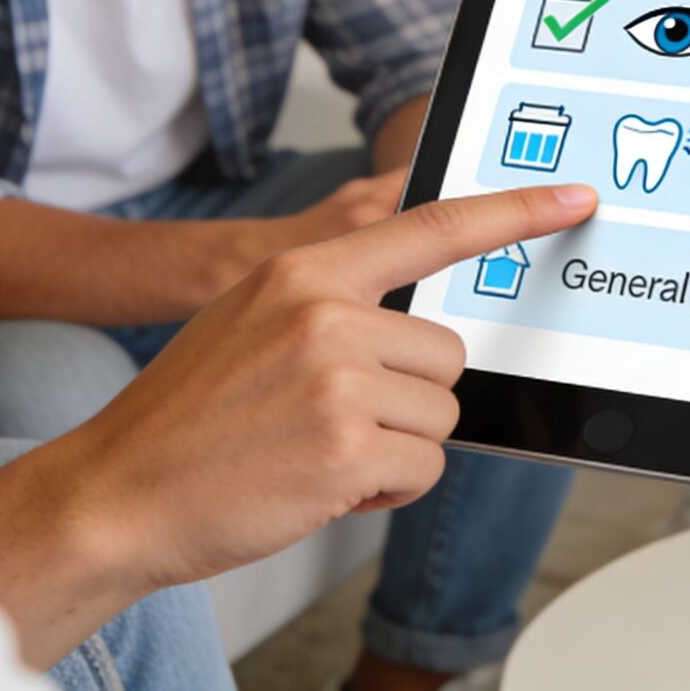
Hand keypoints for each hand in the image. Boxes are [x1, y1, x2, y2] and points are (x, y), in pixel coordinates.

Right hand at [52, 182, 595, 590]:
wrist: (116, 492)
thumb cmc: (186, 419)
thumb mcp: (252, 323)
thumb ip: (331, 303)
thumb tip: (412, 319)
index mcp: (305, 273)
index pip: (434, 227)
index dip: (516, 211)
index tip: (573, 199)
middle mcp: (326, 314)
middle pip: (447, 352)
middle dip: (407, 398)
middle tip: (331, 419)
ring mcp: (337, 379)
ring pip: (440, 415)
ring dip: (395, 447)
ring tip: (316, 451)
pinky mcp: (346, 447)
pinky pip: (422, 469)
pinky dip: (384, 490)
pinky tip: (320, 484)